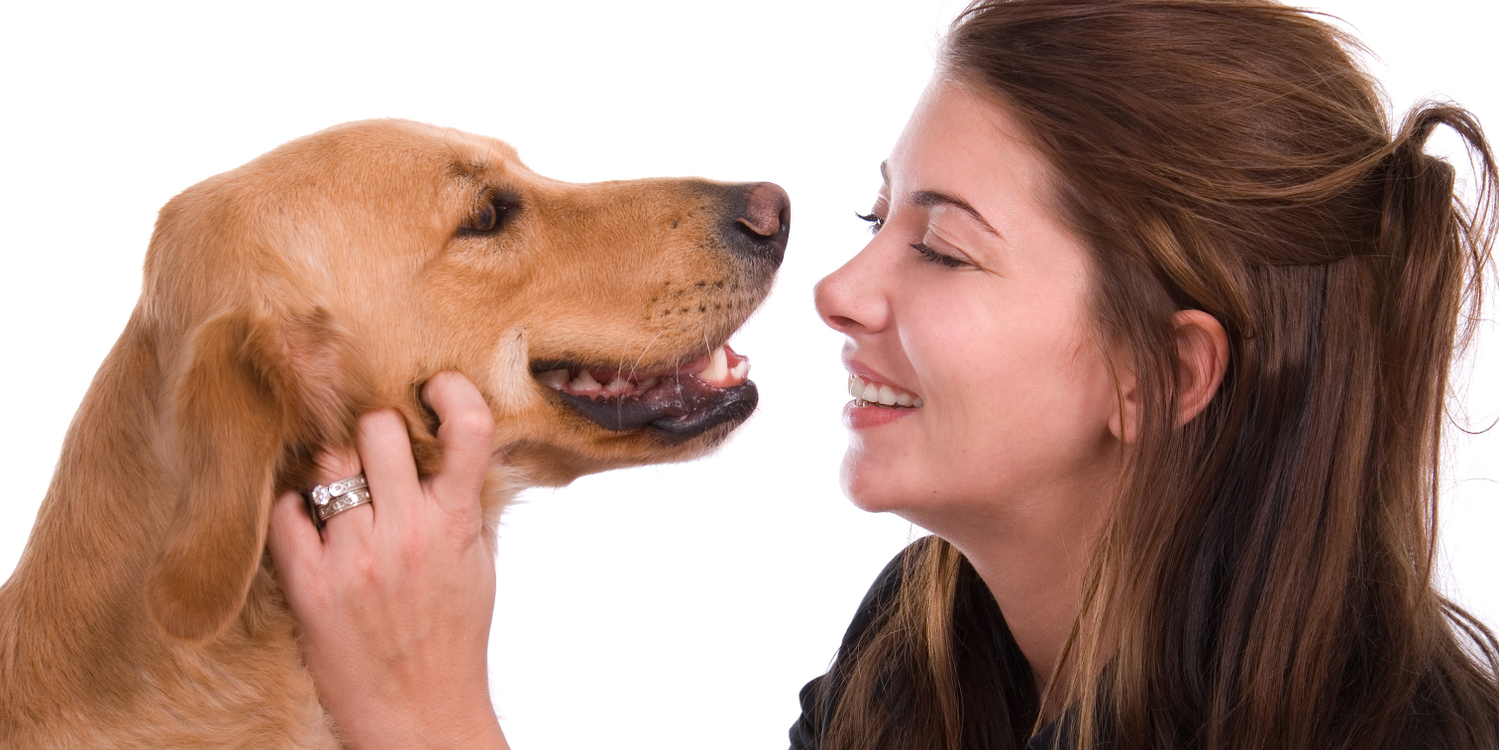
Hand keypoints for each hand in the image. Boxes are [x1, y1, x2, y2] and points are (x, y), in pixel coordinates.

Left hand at [268, 372, 509, 749]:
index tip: (435, 386)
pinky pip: (285, 512)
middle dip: (374, 428)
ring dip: (333, 466)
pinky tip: (307, 521)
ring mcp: (356, 557)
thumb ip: (464, 501)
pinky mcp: (312, 585)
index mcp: (457, 522)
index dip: (451, 390)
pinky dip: (293, 507)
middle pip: (378, 428)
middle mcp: (408, 532)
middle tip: (374, 447)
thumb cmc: (451, 636)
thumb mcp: (478, 562)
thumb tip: (450, 440)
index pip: (470, 428)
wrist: (420, 713)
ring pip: (328, 464)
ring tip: (340, 486)